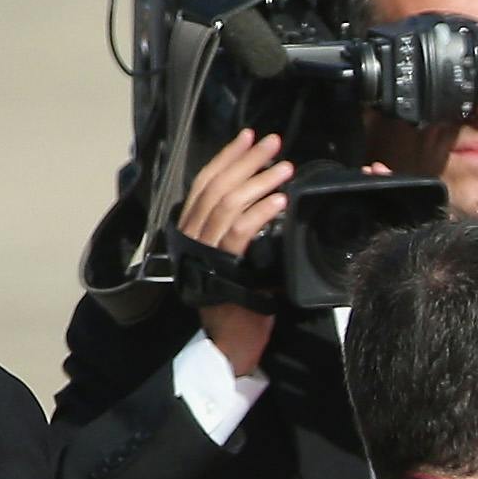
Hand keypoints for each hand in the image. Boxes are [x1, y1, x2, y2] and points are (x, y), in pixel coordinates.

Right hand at [179, 131, 293, 372]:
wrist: (231, 341)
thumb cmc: (239, 300)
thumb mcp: (237, 257)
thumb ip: (239, 229)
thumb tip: (264, 197)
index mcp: (194, 228)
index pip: (207, 181)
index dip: (228, 156)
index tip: (249, 137)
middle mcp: (193, 234)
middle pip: (217, 185)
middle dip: (247, 160)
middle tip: (273, 142)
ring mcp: (205, 250)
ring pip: (228, 203)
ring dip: (259, 181)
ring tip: (284, 167)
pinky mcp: (223, 267)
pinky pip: (240, 231)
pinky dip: (261, 212)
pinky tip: (280, 200)